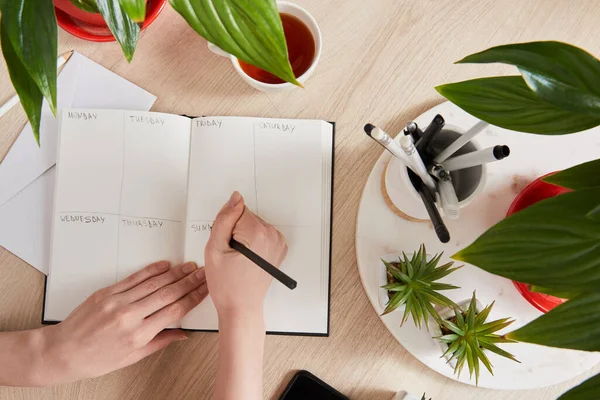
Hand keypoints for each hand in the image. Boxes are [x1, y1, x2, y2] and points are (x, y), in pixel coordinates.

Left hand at [39, 261, 207, 384]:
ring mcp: (118, 302)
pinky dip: (151, 271)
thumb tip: (182, 334)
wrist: (63, 352)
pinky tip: (164, 266)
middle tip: (203, 273)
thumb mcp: (132, 357)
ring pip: (154, 283)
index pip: (175, 311)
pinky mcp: (107, 292)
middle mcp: (130, 316)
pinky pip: (134, 278)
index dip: (194, 297)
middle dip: (189, 281)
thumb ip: (160, 342)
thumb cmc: (95, 359)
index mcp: (139, 335)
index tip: (205, 289)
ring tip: (189, 267)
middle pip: (169, 293)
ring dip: (175, 273)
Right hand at [205, 191, 287, 318]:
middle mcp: (273, 235)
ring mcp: (278, 243)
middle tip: (230, 254)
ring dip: (244, 238)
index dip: (226, 227)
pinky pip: (261, 234)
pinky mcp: (279, 249)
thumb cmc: (227, 285)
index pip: (237, 210)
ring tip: (238, 259)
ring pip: (253, 225)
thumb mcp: (215, 248)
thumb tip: (235, 198)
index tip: (226, 244)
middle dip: (235, 232)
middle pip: (246, 217)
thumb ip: (224, 219)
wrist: (240, 307)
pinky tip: (247, 259)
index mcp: (258, 232)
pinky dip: (252, 243)